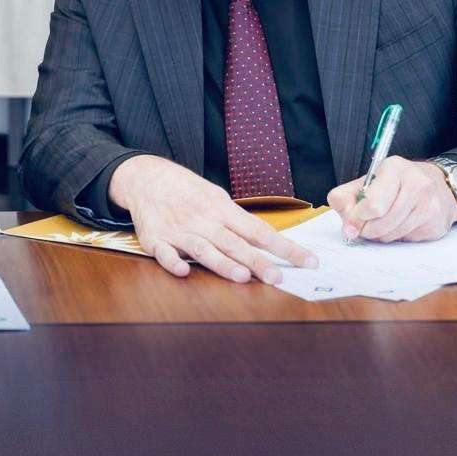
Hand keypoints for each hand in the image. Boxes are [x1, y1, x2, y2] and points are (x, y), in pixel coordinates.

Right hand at [109, 155, 317, 281]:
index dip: (286, 247)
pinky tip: (183, 270)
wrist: (147, 178)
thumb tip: (268, 241)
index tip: (309, 261)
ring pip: (204, 248)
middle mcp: (204, 220)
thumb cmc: (187, 192)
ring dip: (222, 262)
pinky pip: (164, 252)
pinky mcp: (156, 239)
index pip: (260, 231)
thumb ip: (237, 222)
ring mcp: (180, 230)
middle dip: (257, 261)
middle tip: (278, 277)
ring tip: (241, 276)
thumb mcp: (216, 198)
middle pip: (235, 243)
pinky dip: (173, 260)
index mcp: (223, 210)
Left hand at [328, 156, 456, 242]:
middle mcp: (416, 183)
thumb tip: (348, 228)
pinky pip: (407, 239)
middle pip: (382, 222)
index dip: (358, 217)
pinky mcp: (436, 223)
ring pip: (394, 234)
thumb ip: (345, 199)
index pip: (373, 204)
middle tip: (365, 225)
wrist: (438, 186)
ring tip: (382, 224)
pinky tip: (400, 225)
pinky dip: (398, 237)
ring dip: (381, 235)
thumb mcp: (366, 183)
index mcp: (394, 168)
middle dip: (368, 229)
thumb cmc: (396, 184)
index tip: (354, 219)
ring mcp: (430, 204)